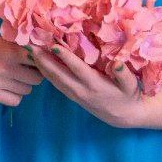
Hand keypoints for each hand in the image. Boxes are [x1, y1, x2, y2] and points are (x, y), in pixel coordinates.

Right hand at [0, 31, 44, 106]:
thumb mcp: (4, 41)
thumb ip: (21, 49)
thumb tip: (41, 57)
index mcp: (13, 51)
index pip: (40, 62)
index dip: (40, 63)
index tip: (37, 62)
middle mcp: (8, 68)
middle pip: (37, 79)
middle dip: (34, 75)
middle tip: (26, 71)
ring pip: (27, 90)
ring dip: (24, 85)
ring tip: (15, 79)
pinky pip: (15, 101)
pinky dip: (15, 96)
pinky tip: (9, 88)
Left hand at [27, 43, 143, 127]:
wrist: (123, 116)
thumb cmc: (128, 96)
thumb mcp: (131, 86)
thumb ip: (124, 75)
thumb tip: (118, 63)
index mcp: (95, 85)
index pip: (77, 69)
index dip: (65, 57)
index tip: (53, 45)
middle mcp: (81, 90)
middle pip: (58, 74)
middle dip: (44, 60)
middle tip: (30, 45)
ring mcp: (74, 94)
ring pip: (54, 79)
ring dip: (41, 66)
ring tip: (29, 51)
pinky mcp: (72, 96)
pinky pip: (56, 83)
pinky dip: (46, 73)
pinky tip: (38, 63)